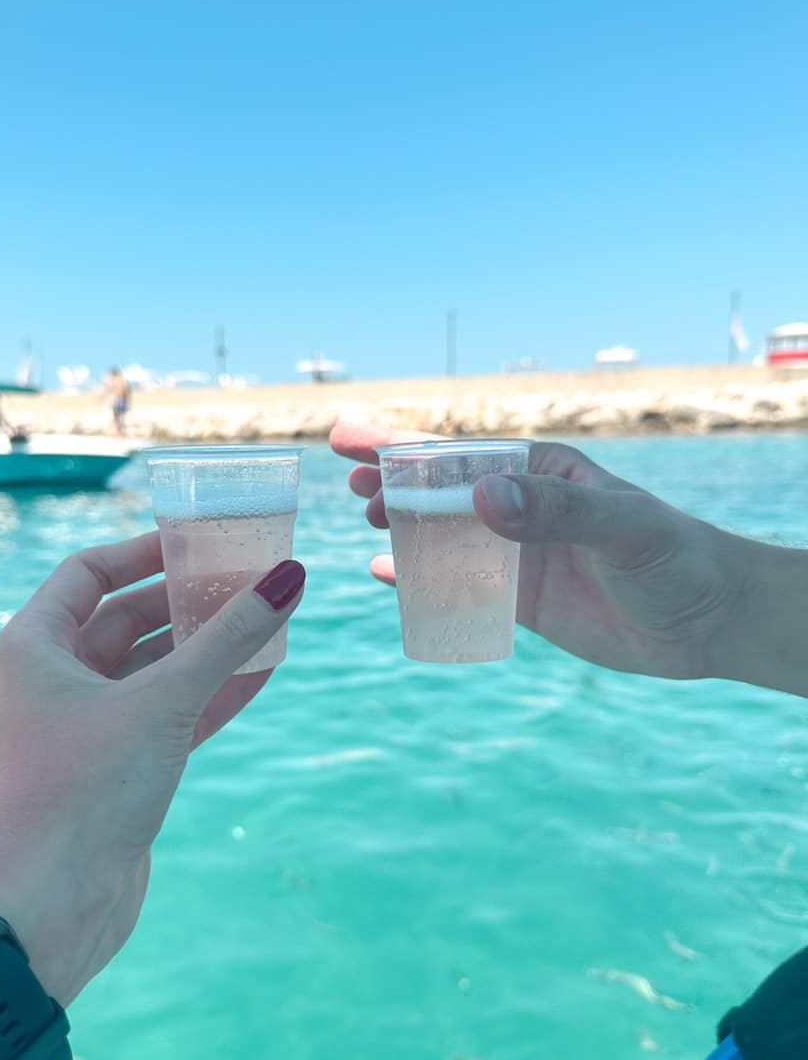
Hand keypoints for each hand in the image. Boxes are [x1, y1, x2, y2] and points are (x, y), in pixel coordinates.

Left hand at [0, 533, 304, 1004]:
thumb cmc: (85, 789)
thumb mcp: (162, 701)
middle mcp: (54, 680)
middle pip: (127, 618)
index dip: (145, 552)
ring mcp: (87, 727)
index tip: (201, 540)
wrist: (48, 905)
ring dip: (208, 649)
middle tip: (250, 578)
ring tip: (267, 620)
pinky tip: (263, 674)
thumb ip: (228, 638)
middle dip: (189, 601)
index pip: (89, 572)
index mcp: (34, 646)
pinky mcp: (118, 769)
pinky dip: (211, 695)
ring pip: (155, 670)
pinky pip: (170, 715)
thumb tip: (288, 578)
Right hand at [329, 422, 749, 680]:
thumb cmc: (677, 557)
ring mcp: (519, 553)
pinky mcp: (521, 600)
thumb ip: (555, 511)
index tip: (349, 438)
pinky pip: (460, 585)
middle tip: (350, 486)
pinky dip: (422, 579)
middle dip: (393, 483)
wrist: (709, 622)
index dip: (402, 446)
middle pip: (442, 491)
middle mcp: (524, 507)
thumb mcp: (621, 526)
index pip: (460, 454)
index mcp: (543, 471)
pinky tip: (388, 575)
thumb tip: (483, 499)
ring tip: (368, 522)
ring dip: (404, 526)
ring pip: (445, 535)